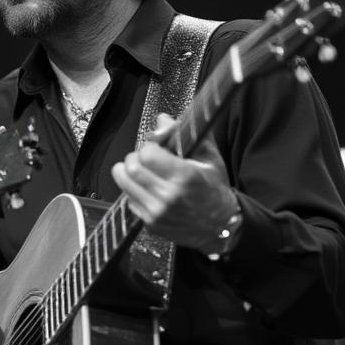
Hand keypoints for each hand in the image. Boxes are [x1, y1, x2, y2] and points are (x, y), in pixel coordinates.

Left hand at [111, 113, 238, 252]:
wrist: (220, 225)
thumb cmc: (214, 188)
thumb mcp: (208, 158)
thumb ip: (183, 135)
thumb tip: (161, 119)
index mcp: (185, 176)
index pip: (147, 153)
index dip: (149, 147)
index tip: (156, 148)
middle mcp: (169, 196)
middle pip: (131, 167)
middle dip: (134, 158)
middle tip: (144, 158)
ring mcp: (157, 212)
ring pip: (124, 183)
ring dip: (127, 172)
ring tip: (140, 170)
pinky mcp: (150, 223)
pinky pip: (128, 200)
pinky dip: (133, 191)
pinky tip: (147, 189)